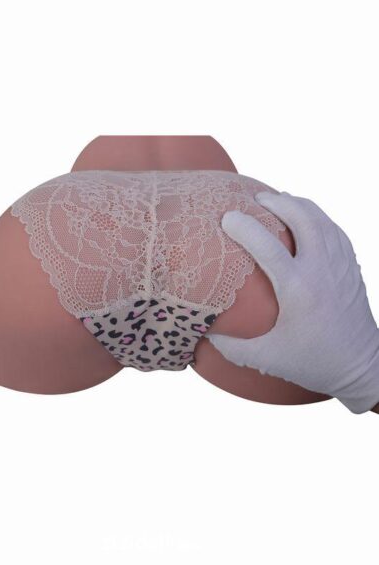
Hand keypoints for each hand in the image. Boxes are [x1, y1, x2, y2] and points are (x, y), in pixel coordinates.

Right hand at [205, 190, 378, 413]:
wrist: (361, 366)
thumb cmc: (314, 362)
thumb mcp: (269, 359)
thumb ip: (233, 347)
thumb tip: (204, 332)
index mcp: (299, 290)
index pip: (269, 247)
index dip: (246, 228)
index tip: (227, 217)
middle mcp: (322, 270)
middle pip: (303, 218)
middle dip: (278, 202)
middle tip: (256, 198)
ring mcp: (340, 265)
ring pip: (321, 219)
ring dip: (298, 204)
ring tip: (278, 200)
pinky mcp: (351, 266)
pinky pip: (334, 229)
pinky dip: (317, 216)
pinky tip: (305, 218)